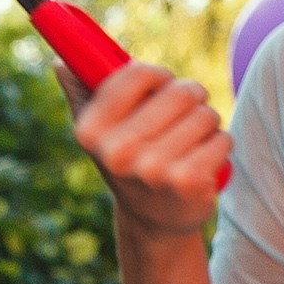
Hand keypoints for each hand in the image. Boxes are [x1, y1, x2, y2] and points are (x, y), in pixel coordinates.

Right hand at [67, 61, 228, 239]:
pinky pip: (221, 140)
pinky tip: (204, 158)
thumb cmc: (127, 161)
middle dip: (191, 96)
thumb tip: (61, 64)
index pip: (137, 73)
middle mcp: (117, 151)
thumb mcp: (98, 132)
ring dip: (207, 122)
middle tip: (186, 111)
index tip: (161, 85)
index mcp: (90, 131)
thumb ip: (82, 94)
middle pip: (180, 92)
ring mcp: (153, 169)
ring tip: (192, 139)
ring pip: (205, 115)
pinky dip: (219, 143)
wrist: (154, 219)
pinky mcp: (187, 182)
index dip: (158, 75)